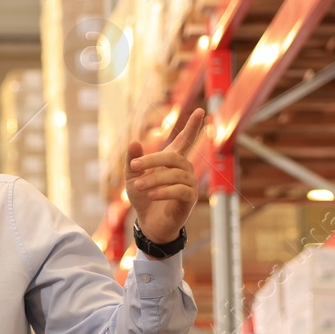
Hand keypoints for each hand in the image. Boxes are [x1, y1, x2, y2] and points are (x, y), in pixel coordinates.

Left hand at [126, 108, 205, 245]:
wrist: (148, 223)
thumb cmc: (142, 198)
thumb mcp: (132, 177)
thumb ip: (133, 160)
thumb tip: (134, 142)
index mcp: (172, 161)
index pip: (184, 140)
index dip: (192, 126)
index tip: (201, 110)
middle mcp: (184, 169)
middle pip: (173, 156)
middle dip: (152, 160)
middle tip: (134, 166)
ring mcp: (189, 183)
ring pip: (174, 174)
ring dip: (153, 179)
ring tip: (137, 186)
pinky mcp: (190, 199)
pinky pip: (180, 190)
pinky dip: (164, 191)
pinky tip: (151, 194)